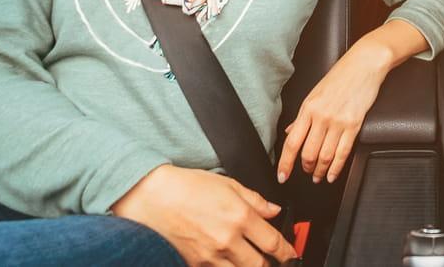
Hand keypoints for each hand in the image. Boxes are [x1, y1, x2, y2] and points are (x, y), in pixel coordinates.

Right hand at [111, 165, 295, 266]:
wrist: (152, 198)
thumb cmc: (186, 187)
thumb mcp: (227, 184)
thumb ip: (255, 200)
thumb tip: (274, 210)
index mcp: (239, 217)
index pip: (274, 243)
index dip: (287, 251)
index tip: (291, 253)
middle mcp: (228, 240)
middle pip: (260, 265)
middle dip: (270, 264)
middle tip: (273, 259)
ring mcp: (211, 256)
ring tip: (250, 259)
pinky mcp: (195, 264)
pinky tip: (227, 260)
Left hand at [277, 38, 389, 184]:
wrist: (364, 64)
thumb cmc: (341, 76)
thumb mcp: (315, 93)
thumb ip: (303, 116)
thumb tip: (290, 132)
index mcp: (308, 108)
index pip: (292, 142)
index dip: (285, 163)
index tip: (282, 175)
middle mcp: (321, 116)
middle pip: (308, 153)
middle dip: (305, 168)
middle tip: (305, 173)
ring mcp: (338, 122)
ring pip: (325, 156)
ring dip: (319, 171)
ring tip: (318, 176)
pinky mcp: (354, 125)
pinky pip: (343, 153)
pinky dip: (336, 168)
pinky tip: (332, 174)